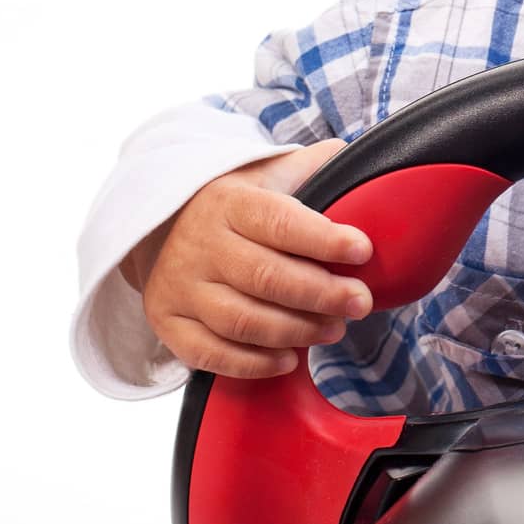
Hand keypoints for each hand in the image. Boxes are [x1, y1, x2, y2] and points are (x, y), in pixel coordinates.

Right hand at [122, 140, 374, 378]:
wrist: (161, 226)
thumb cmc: (234, 204)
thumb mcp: (268, 173)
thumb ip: (313, 166)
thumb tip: (360, 160)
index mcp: (230, 203)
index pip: (280, 222)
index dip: (324, 239)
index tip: (362, 250)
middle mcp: (201, 244)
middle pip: (266, 277)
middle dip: (322, 294)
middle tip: (360, 302)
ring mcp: (181, 287)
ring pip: (242, 320)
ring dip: (295, 331)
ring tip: (334, 329)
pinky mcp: (169, 323)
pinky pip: (210, 353)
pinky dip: (252, 363)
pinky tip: (288, 359)